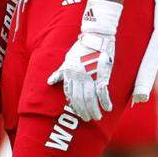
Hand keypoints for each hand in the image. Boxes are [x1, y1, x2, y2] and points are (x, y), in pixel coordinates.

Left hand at [47, 0, 120, 121]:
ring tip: (97, 117)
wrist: (96, 37)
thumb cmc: (81, 48)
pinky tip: (108, 108)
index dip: (73, 104)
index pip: (69, 93)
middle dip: (83, 111)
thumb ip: (60, 72)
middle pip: (79, 98)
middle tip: (88, 118)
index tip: (77, 112)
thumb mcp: (67, 59)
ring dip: (93, 109)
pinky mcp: (101, 75)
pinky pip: (103, 92)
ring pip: (90, 98)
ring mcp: (90, 77)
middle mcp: (78, 77)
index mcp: (69, 73)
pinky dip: (105, 102)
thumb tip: (49, 82)